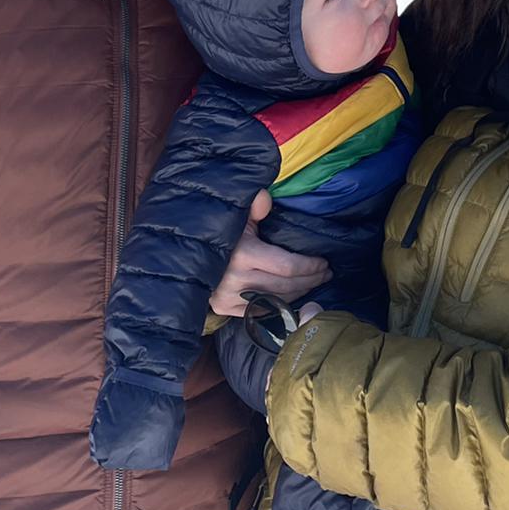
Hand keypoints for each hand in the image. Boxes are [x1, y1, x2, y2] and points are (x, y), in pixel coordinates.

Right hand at [209, 190, 328, 316]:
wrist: (183, 254)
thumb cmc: (216, 230)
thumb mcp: (234, 214)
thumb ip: (253, 206)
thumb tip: (266, 198)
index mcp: (244, 255)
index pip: (288, 267)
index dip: (310, 266)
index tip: (324, 262)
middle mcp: (237, 280)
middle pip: (286, 286)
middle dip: (311, 280)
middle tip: (325, 273)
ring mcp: (231, 298)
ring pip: (277, 301)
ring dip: (300, 292)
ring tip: (314, 282)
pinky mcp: (226, 309)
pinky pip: (262, 311)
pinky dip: (281, 304)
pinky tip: (293, 295)